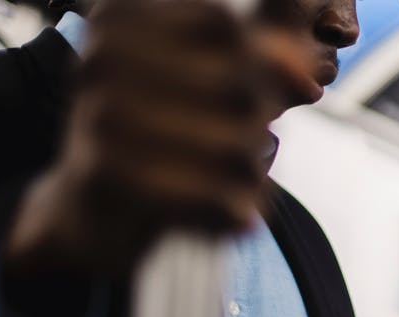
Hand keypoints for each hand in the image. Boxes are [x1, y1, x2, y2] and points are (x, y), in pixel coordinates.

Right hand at [5, 2, 271, 276]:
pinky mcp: (106, 176)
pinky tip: (228, 215)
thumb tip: (305, 73)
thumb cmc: (160, 131)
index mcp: (122, 14)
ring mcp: (99, 115)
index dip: (267, 62)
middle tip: (247, 146)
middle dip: (258, 124)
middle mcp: (102, 55)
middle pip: (239, 86)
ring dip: (250, 176)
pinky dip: (232, 211)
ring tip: (234, 184)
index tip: (285, 90)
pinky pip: (209, 194)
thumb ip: (259, 60)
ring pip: (235, 146)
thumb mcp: (207, 80)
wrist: (93, 209)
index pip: (225, 25)